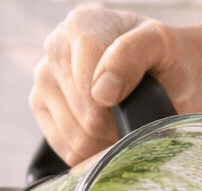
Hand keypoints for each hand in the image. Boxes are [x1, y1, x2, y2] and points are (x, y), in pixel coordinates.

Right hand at [30, 5, 197, 164]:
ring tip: (120, 125)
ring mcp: (43, 79)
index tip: (138, 102)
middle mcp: (55, 48)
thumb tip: (101, 92)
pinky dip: (90, 152)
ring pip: (75, 138)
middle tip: (133, 118)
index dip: (117, 108)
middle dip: (115, 127)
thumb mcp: (161, 44)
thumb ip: (133, 54)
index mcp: (81, 26)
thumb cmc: (160, 58)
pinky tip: (102, 134)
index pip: (90, 87)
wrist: (159, 70)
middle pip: (85, 117)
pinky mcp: (39, 107)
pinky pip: (65, 149)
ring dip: (104, 142)